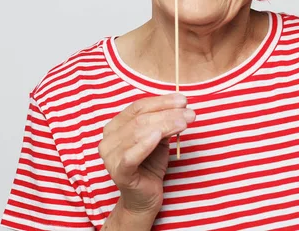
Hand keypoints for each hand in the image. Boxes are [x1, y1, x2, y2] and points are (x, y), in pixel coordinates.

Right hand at [98, 93, 194, 219]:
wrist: (145, 198)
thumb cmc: (151, 164)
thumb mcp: (159, 138)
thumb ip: (163, 122)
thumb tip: (181, 106)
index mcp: (115, 126)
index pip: (139, 107)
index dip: (162, 101)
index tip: (183, 100)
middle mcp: (108, 139)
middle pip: (140, 119)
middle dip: (168, 114)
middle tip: (190, 113)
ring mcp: (110, 156)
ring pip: (138, 133)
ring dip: (165, 125)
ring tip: (185, 123)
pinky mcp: (118, 172)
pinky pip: (131, 156)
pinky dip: (145, 144)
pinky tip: (159, 136)